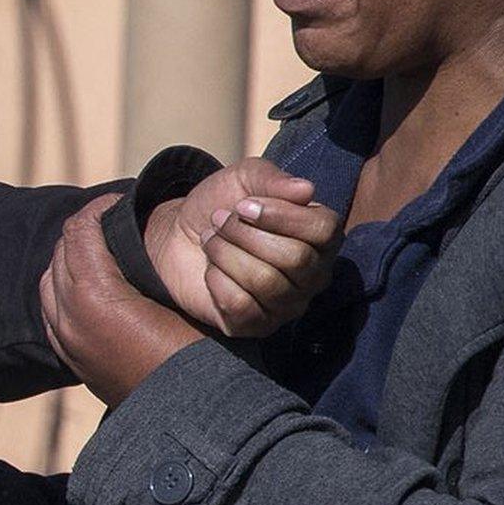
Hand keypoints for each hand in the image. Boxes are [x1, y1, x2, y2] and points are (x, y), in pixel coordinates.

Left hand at [43, 195, 203, 404]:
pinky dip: (63, 291)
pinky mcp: (71, 358)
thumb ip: (147, 268)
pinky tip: (89, 289)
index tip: (118, 202)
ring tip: (101, 252)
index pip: (79, 232)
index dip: (97, 210)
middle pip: (61, 253)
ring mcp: (65, 339)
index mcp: (93, 295)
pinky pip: (51, 311)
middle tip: (112, 223)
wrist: (187, 420)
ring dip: (70, 261)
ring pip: (50, 282)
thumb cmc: (196, 355)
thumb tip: (139, 241)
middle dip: (83, 232)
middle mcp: (69, 315)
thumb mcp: (177, 301)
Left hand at [145, 158, 339, 335]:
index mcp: (320, 237)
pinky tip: (211, 271)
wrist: (178, 235)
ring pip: (266, 283)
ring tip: (211, 241)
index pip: (325, 230)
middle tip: (220, 221)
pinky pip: (241, 306)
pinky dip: (216, 282)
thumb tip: (306, 190)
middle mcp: (313, 275)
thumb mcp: (243, 178)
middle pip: (295, 259)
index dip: (281, 216)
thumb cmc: (221, 205)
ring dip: (226, 254)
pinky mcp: (256, 325)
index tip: (243, 205)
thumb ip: (272, 179)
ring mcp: (287, 305)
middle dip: (244, 234)